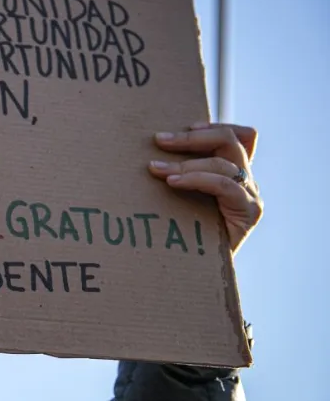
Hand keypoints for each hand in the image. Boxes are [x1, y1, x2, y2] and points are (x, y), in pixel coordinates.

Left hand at [148, 122, 262, 253]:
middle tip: (159, 140)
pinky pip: (224, 185)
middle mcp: (247, 182)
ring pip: (224, 162)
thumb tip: (149, 153)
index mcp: (235, 174)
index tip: (185, 125)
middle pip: (232, 140)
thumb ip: (179, 175)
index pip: (242, 136)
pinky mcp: (248, 213)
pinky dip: (196, 179)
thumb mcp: (180, 199)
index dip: (216, 125)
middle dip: (192, 137)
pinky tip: (173, 181)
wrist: (197, 275)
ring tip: (155, 168)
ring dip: (185, 162)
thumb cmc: (182, 235)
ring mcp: (250, 196)